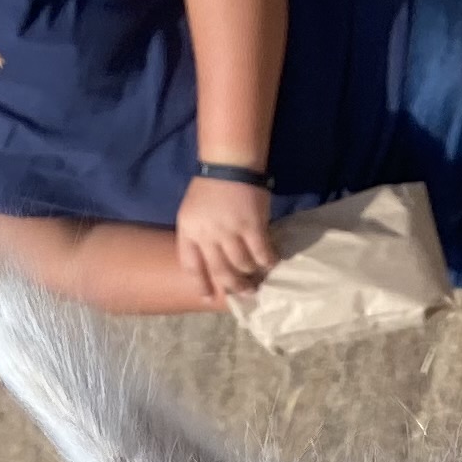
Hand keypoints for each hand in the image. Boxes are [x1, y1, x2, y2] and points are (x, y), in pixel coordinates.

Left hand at [175, 174, 279, 302]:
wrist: (230, 163)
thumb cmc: (210, 188)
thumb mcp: (191, 213)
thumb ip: (197, 237)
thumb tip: (210, 267)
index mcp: (189, 230)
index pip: (191, 266)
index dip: (200, 285)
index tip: (208, 297)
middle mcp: (207, 234)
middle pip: (220, 272)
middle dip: (234, 286)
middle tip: (245, 291)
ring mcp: (229, 230)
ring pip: (242, 265)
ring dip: (252, 274)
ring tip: (260, 278)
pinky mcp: (252, 225)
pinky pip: (261, 253)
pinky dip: (268, 261)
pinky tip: (272, 262)